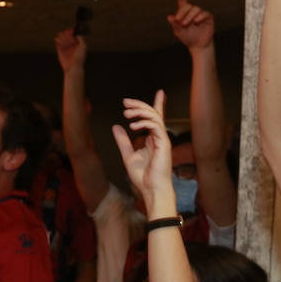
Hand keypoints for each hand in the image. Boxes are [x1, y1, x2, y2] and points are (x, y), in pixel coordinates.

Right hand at [54, 28, 86, 71]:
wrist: (73, 67)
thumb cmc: (79, 58)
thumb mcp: (83, 47)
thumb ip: (81, 39)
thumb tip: (77, 34)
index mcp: (77, 42)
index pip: (73, 34)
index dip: (72, 31)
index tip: (71, 31)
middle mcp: (71, 43)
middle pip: (67, 34)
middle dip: (66, 34)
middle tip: (68, 37)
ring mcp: (65, 46)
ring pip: (62, 37)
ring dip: (62, 36)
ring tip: (64, 41)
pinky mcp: (60, 49)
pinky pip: (57, 42)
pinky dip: (57, 39)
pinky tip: (58, 41)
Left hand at [112, 90, 173, 211]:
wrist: (152, 190)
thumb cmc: (143, 176)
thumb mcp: (128, 155)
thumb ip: (123, 141)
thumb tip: (116, 126)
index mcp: (153, 139)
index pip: (156, 117)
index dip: (158, 104)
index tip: (160, 92)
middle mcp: (159, 137)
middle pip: (153, 113)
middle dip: (140, 105)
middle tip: (125, 102)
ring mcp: (163, 139)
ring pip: (154, 116)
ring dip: (139, 111)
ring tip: (126, 113)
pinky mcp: (164, 143)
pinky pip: (156, 126)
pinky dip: (144, 122)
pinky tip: (132, 126)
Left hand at [167, 0, 214, 51]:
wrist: (198, 45)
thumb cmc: (187, 37)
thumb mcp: (179, 31)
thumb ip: (174, 24)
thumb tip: (169, 17)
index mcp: (184, 13)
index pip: (183, 2)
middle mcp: (193, 11)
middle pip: (188, 6)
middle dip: (183, 13)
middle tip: (179, 21)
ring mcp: (201, 13)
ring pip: (196, 9)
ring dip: (190, 16)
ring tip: (185, 24)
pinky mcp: (208, 17)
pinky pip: (205, 14)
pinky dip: (200, 16)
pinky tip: (196, 21)